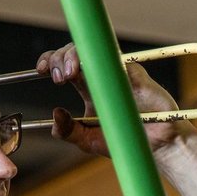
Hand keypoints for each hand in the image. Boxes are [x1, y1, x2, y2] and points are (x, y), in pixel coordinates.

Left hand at [36, 44, 196, 156]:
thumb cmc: (124, 140)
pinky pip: (116, 58)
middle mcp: (101, 75)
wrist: (156, 147)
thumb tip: (54, 116)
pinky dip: (100, 60)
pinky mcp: (134, 73)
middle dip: (60, 57)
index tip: (40, 71)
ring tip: (67, 74)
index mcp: (88, 86)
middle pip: (75, 50)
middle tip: (57, 77)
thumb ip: (68, 131)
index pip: (66, 63)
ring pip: (93, 48)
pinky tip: (89, 71)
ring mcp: (118, 72)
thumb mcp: (87, 140)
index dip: (51, 60)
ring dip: (75, 54)